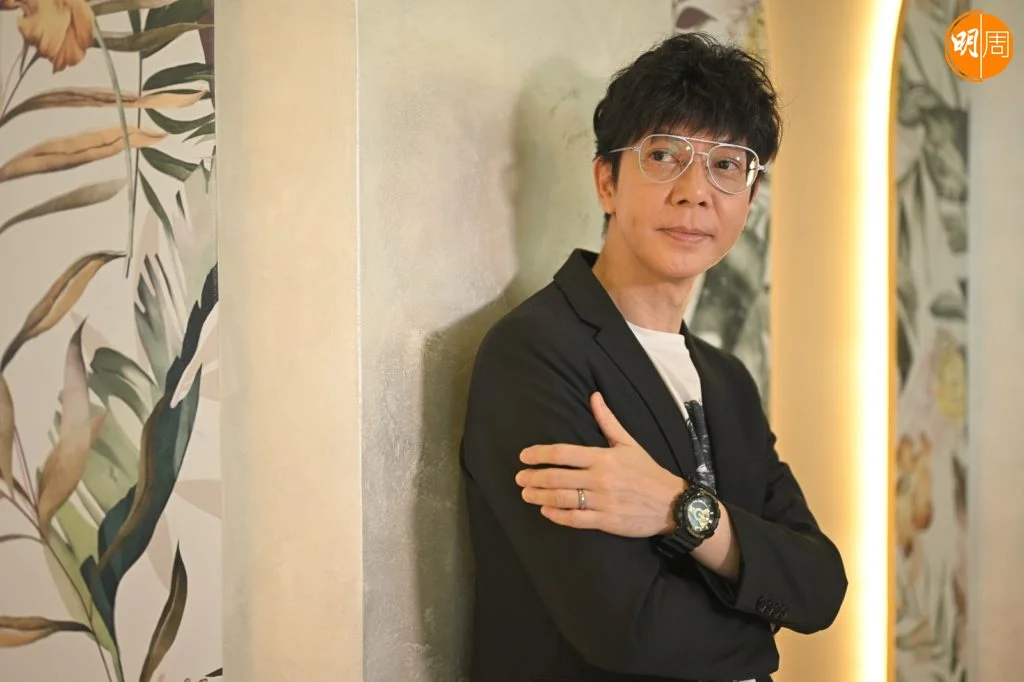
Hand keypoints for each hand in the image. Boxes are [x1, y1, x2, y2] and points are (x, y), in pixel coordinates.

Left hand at [515, 391, 684, 537]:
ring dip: (539, 496)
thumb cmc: (647, 471)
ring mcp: (603, 501)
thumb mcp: (629, 443)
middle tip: (519, 478)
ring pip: (562, 498)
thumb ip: (607, 421)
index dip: (539, 454)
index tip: (524, 456)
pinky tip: (546, 511)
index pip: (563, 453)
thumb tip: (594, 395)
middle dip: (533, 478)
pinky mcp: (607, 521)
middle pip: (557, 477)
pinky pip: (575, 519)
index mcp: (603, 457)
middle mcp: (601, 478)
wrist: (672, 503)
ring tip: (526, 494)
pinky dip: (557, 515)